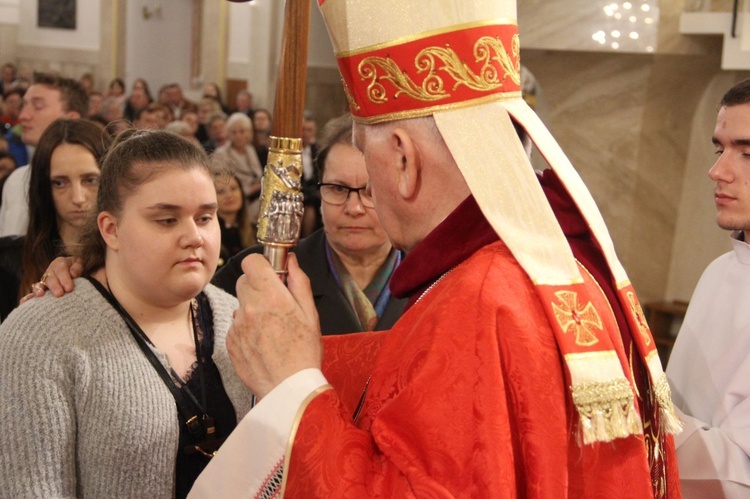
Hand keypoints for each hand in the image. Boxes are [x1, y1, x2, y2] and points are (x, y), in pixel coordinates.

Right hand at [30, 256, 82, 299]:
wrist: (73, 271)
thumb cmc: (77, 269)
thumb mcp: (80, 264)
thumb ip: (77, 267)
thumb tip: (73, 274)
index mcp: (59, 263)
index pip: (61, 270)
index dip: (64, 279)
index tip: (69, 288)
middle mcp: (50, 272)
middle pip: (50, 278)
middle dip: (54, 286)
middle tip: (59, 294)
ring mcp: (44, 281)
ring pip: (40, 285)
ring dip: (39, 290)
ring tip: (40, 295)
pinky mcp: (41, 290)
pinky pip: (33, 293)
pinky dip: (28, 297)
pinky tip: (24, 302)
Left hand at [227, 253, 321, 399]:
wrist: (288, 389)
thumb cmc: (304, 352)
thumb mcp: (311, 313)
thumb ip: (299, 281)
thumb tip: (290, 259)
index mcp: (271, 297)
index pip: (251, 262)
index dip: (262, 265)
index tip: (271, 274)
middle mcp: (249, 308)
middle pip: (244, 281)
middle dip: (258, 286)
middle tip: (275, 302)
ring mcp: (237, 326)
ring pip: (240, 304)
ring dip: (252, 309)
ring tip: (271, 329)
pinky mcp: (230, 342)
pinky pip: (236, 325)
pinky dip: (247, 329)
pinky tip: (263, 343)